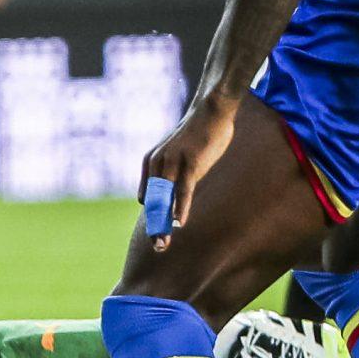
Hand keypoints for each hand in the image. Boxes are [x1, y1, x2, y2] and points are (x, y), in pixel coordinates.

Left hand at [139, 99, 236, 250]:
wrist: (210, 110)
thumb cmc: (196, 135)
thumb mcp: (177, 155)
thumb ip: (172, 175)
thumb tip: (173, 196)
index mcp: (151, 162)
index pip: (148, 198)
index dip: (153, 218)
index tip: (158, 236)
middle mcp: (157, 163)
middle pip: (152, 203)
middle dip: (154, 227)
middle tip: (158, 247)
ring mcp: (173, 163)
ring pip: (164, 200)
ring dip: (163, 224)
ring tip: (164, 243)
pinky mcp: (190, 163)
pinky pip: (183, 191)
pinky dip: (180, 208)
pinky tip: (180, 223)